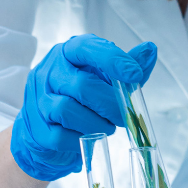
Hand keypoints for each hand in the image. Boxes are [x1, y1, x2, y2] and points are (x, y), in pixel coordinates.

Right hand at [9, 34, 155, 180]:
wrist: (45, 126)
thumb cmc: (80, 96)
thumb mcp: (103, 76)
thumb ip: (127, 65)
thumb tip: (150, 50)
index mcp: (67, 54)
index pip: (86, 48)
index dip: (112, 59)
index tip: (135, 74)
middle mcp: (48, 73)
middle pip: (81, 85)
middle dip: (110, 104)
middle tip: (125, 116)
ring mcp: (38, 101)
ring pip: (67, 111)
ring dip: (96, 123)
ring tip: (108, 126)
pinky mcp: (37, 129)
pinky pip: (60, 136)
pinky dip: (80, 139)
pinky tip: (89, 137)